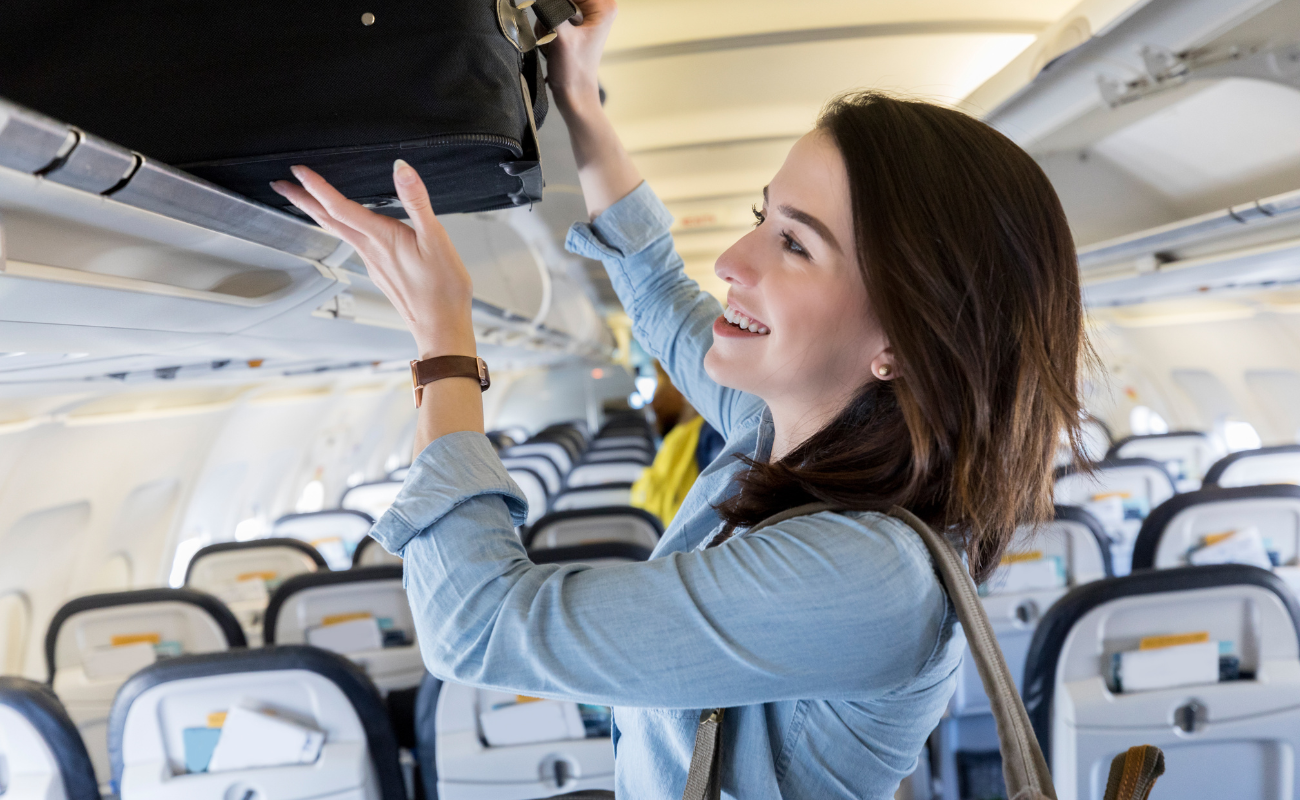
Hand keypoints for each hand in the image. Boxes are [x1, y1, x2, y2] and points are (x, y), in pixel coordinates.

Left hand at [271, 162, 475, 358]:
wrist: (441, 327)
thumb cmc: (442, 289)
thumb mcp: (436, 238)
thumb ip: (416, 201)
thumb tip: (401, 169)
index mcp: (382, 238)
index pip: (340, 207)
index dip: (317, 186)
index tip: (299, 170)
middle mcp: (371, 251)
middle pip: (328, 221)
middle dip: (302, 200)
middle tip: (281, 185)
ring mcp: (373, 264)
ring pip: (338, 233)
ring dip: (318, 214)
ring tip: (306, 201)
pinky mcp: (380, 272)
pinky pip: (354, 244)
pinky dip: (341, 229)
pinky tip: (348, 228)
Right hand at [544, 0, 617, 112]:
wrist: (573, 93)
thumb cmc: (573, 71)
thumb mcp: (561, 36)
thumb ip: (552, 10)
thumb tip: (542, 2)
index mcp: (603, 6)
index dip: (555, 3)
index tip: (554, 22)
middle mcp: (598, 7)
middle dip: (551, 12)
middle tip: (552, 32)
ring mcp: (586, 16)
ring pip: (554, 4)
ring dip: (546, 21)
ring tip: (552, 40)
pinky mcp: (575, 24)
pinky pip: (553, 14)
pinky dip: (547, 26)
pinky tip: (551, 42)